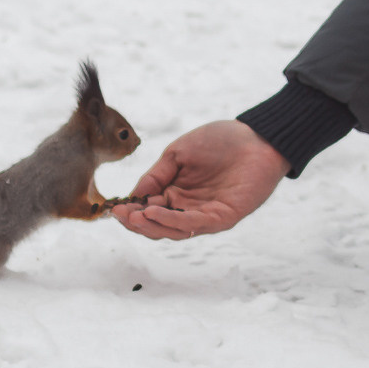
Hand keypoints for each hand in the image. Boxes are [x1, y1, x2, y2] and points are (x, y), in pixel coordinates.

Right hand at [110, 120, 289, 240]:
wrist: (256, 137)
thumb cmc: (220, 141)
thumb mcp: (178, 153)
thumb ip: (156, 174)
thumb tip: (132, 194)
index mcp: (175, 192)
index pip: (147, 207)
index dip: (130, 209)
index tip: (112, 208)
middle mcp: (187, 207)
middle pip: (156, 224)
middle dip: (136, 221)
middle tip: (121, 215)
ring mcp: (204, 215)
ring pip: (172, 229)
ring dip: (151, 225)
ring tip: (134, 215)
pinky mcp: (221, 218)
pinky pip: (193, 224)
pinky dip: (172, 221)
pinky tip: (155, 211)